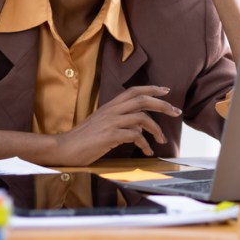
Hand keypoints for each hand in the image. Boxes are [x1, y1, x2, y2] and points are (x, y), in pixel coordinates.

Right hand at [53, 86, 180, 164]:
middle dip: (162, 105)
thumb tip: (139, 124)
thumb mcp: (102, 124)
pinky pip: (135, 136)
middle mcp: (112, 110)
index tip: (166, 91)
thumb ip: (120, 120)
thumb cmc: (83, 139)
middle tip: (176, 112)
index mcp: (110, 105)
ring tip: (162, 140)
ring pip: (142, 118)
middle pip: (142, 100)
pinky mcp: (110, 136)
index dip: (151, 89)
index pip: (134, 90)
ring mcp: (111, 122)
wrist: (64, 148)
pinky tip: (146, 151)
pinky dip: (145, 144)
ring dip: (156, 129)